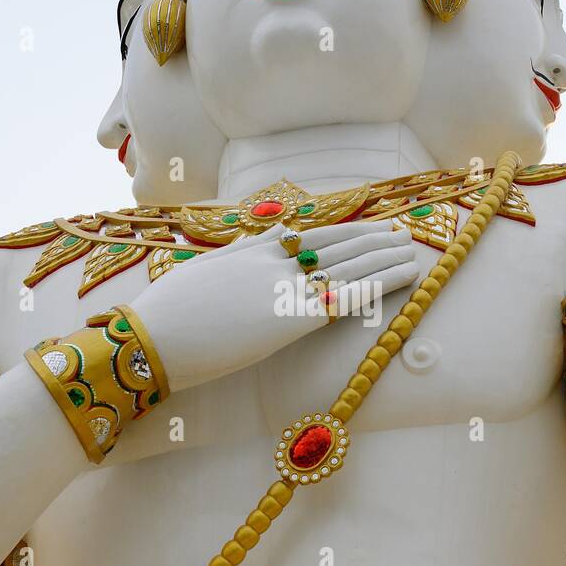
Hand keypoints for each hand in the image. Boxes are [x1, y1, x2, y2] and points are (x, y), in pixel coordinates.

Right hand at [130, 221, 418, 392]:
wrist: (152, 337)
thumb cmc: (167, 315)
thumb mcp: (204, 273)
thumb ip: (238, 257)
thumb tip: (264, 243)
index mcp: (251, 250)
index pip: (310, 235)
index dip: (344, 232)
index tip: (367, 228)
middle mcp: (274, 262)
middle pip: (336, 245)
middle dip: (373, 240)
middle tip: (402, 234)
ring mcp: (285, 288)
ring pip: (349, 266)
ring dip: (385, 258)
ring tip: (412, 251)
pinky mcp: (292, 318)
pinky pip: (347, 296)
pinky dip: (379, 284)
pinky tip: (403, 277)